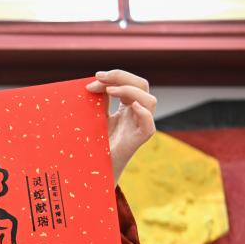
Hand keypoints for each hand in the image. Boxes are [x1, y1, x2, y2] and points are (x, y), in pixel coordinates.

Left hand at [85, 69, 156, 183]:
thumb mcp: (96, 116)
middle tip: (100, 77)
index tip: (96, 76)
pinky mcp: (138, 140)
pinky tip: (130, 106)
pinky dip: (143, 113)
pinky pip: (149, 125)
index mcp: (128, 107)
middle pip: (142, 85)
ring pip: (150, 101)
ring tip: (109, 91)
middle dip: (122, 76)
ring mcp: (139, 126)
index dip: (115, 76)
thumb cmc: (95, 142)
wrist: (94, 167)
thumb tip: (97, 81)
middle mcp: (137, 114)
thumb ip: (100, 100)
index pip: (130, 83)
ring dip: (130, 90)